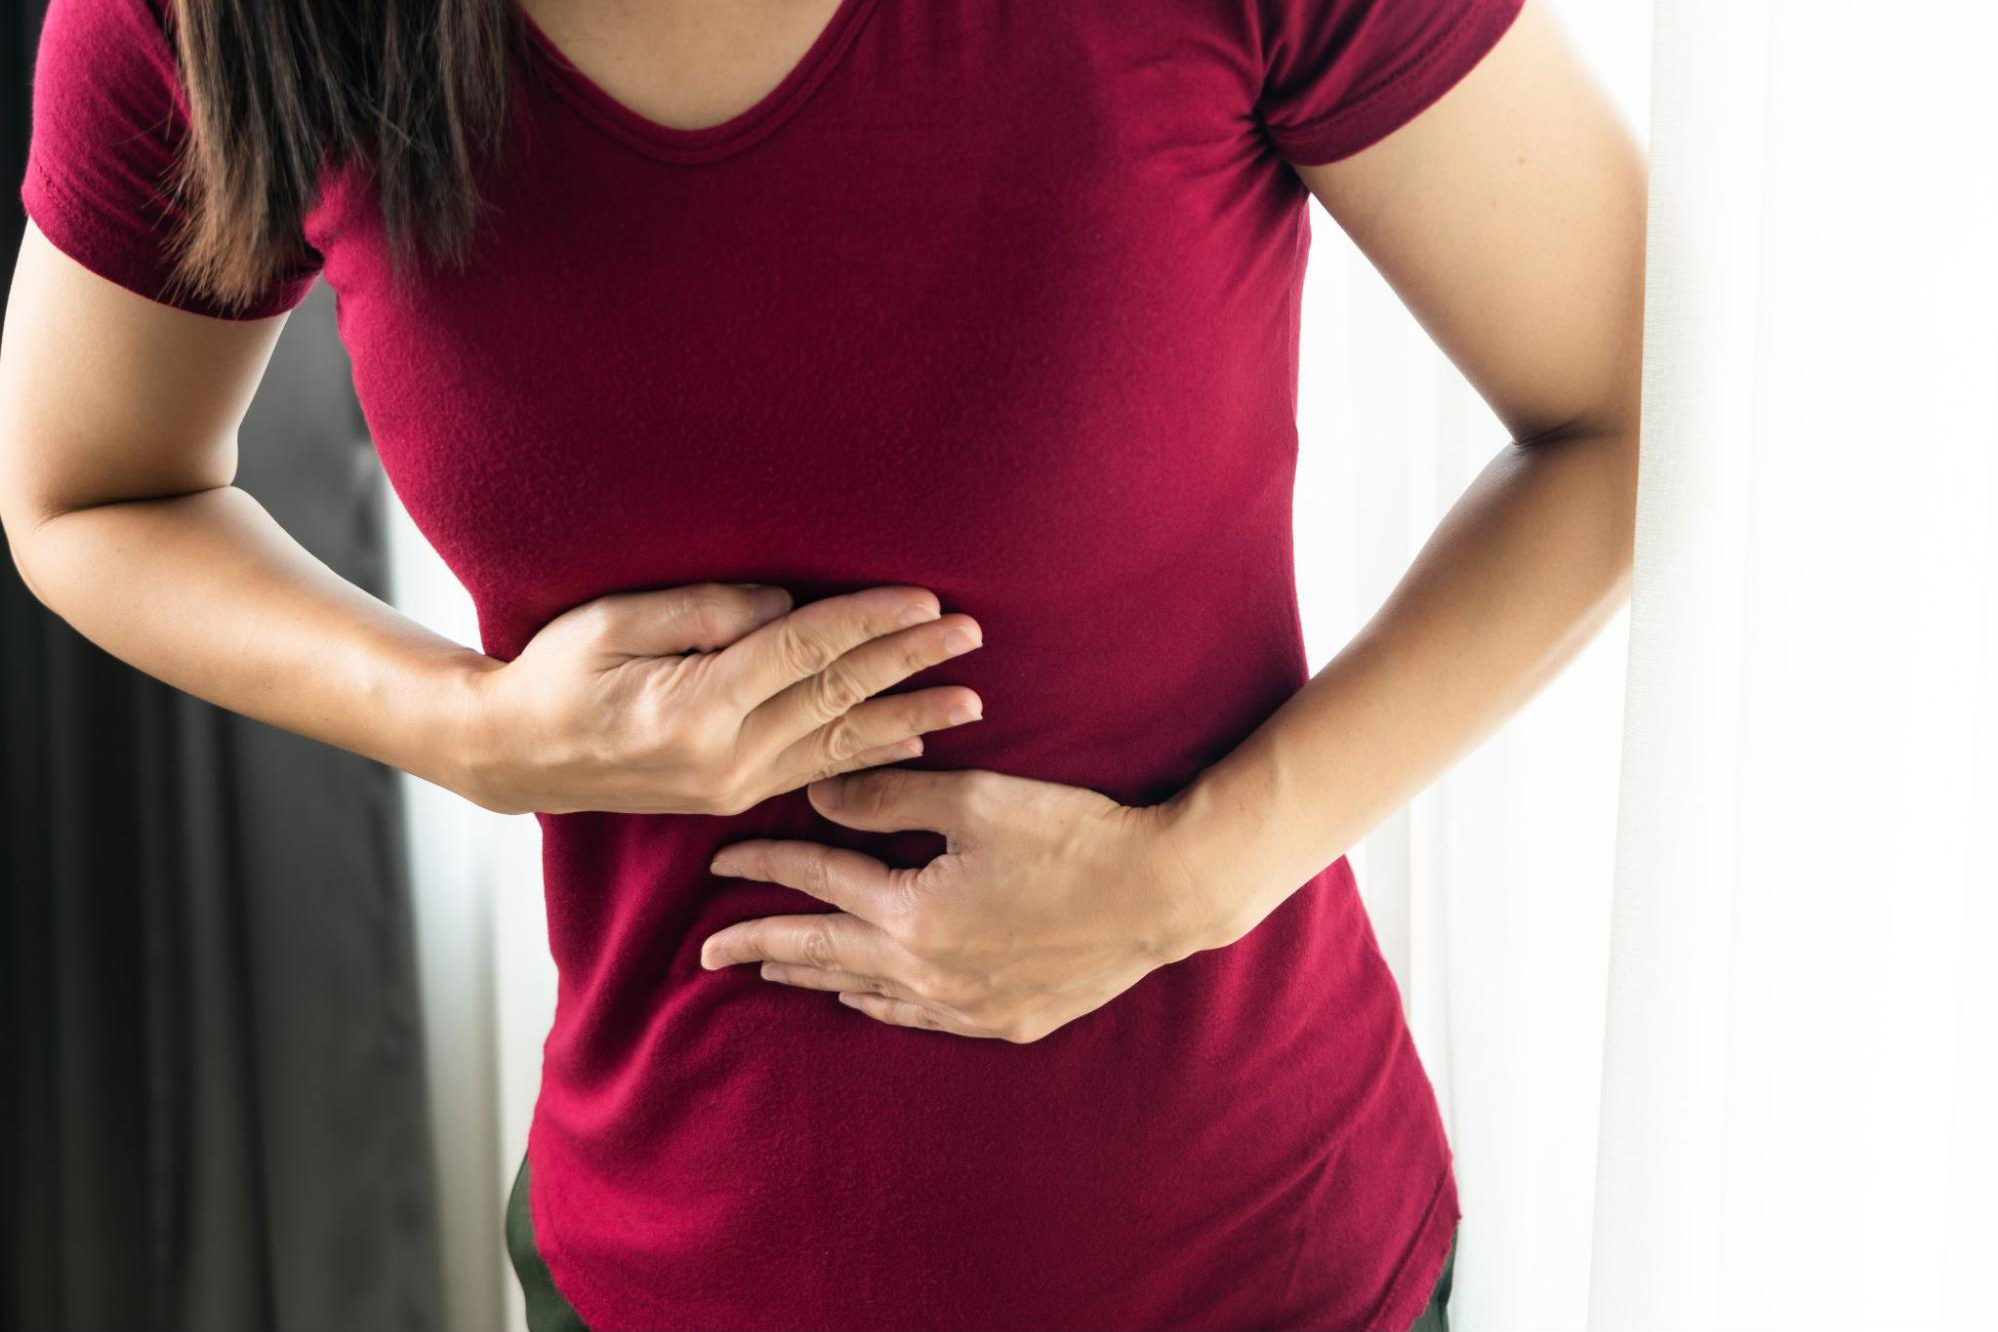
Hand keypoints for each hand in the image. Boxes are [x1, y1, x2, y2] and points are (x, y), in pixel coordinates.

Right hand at [459, 582, 983, 814]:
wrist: (516, 754)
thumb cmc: (555, 673)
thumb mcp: (612, 623)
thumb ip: (703, 612)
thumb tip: (783, 607)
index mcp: (697, 706)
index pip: (806, 653)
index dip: (869, 622)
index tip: (925, 598)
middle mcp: (727, 755)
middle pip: (838, 697)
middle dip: (910, 662)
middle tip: (970, 634)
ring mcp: (734, 784)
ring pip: (842, 742)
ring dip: (911, 715)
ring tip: (971, 698)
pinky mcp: (735, 794)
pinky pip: (820, 770)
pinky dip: (872, 752)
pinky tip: (914, 737)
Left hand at [699, 767, 1221, 1042]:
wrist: (1164, 893)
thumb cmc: (1074, 834)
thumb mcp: (977, 800)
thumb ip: (890, 795)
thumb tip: (818, 790)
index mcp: (914, 913)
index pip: (818, 884)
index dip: (766, 868)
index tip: (721, 862)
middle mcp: (928, 970)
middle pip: (824, 953)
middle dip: (761, 947)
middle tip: (708, 955)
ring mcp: (966, 1005)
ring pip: (866, 992)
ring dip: (815, 976)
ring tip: (774, 969)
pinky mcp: (1005, 1021)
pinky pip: (919, 1018)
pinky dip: (878, 1004)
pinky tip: (862, 998)